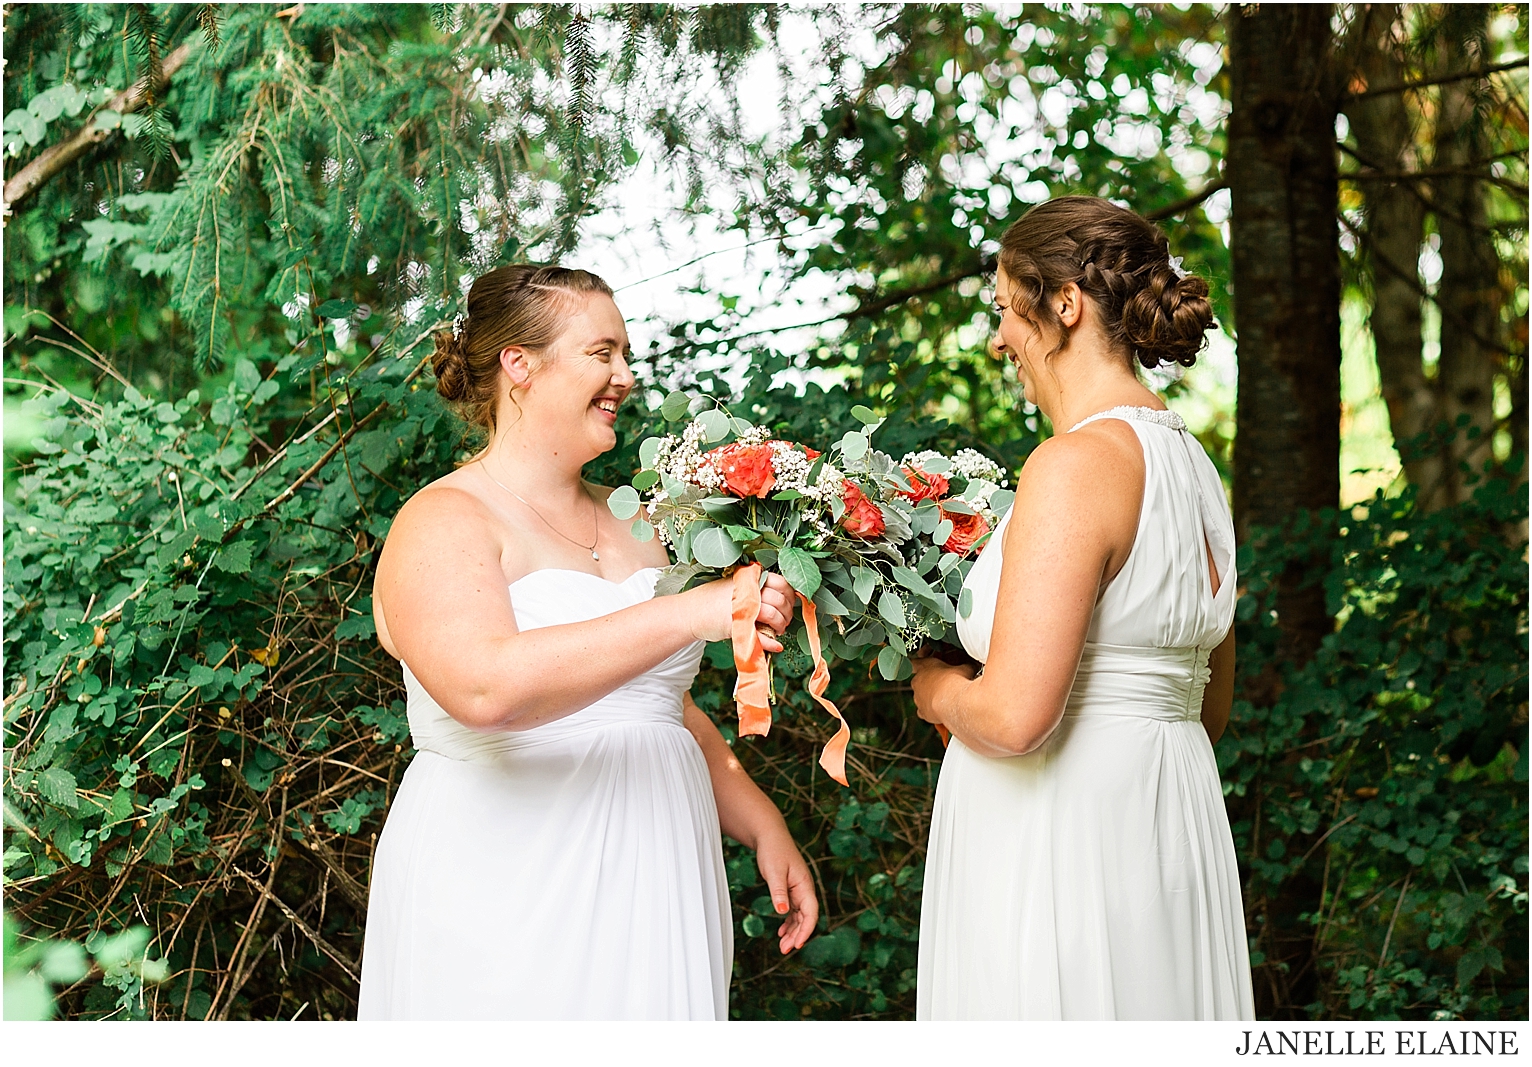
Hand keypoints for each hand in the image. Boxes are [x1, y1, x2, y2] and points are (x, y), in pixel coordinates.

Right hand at [684, 570, 795, 651]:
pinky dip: (771, 642)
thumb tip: (784, 599)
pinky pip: (761, 635)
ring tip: (779, 630)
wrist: (691, 612)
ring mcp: (743, 607)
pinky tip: (776, 645)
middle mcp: (749, 590)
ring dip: (781, 625)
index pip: (781, 582)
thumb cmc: (714, 600)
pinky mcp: (737, 624)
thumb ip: (758, 590)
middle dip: (787, 612)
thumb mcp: (737, 588)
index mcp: (750, 579)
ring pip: (773, 615)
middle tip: (785, 620)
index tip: (791, 603)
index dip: (791, 595)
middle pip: (780, 600)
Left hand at [754, 824, 817, 954]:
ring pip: (799, 916)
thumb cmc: (773, 850)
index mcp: (804, 885)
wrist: (769, 836)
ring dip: (792, 931)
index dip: (806, 930)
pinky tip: (781, 931)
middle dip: (797, 935)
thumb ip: (779, 892)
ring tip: (782, 945)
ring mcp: (798, 890)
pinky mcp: (790, 890)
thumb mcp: (774, 872)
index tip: (797, 944)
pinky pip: (793, 911)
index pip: (811, 912)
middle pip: (806, 918)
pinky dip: (788, 922)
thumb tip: (782, 912)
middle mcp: (804, 889)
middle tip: (785, 949)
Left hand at [910, 653, 975, 726]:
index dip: (918, 664)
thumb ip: (965, 667)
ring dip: (930, 697)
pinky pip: (923, 711)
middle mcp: (917, 681)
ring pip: (921, 696)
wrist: (952, 703)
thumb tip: (972, 667)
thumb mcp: (965, 669)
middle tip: (943, 683)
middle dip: (930, 682)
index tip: (922, 666)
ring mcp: (918, 697)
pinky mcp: (922, 711)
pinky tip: (940, 711)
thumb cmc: (956, 682)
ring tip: (944, 699)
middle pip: (919, 680)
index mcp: (925, 666)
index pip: (915, 662)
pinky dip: (930, 711)